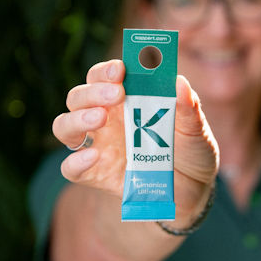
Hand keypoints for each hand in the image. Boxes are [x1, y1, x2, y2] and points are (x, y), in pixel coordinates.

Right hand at [52, 59, 218, 205]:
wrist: (193, 191)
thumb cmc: (191, 151)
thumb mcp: (196, 130)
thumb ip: (188, 108)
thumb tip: (179, 82)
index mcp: (126, 100)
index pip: (103, 77)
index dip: (106, 70)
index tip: (121, 69)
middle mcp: (105, 119)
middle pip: (79, 97)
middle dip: (93, 92)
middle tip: (118, 94)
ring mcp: (97, 147)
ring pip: (64, 127)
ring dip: (77, 119)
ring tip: (100, 118)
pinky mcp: (95, 175)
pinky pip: (71, 168)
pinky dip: (76, 161)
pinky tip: (94, 156)